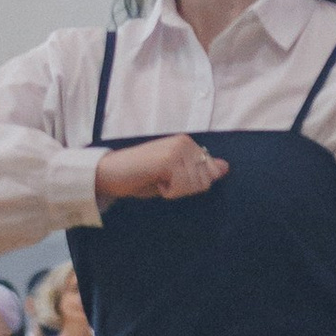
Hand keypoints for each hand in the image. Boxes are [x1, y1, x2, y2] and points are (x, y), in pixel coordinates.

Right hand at [94, 134, 225, 203]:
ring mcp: (178, 149)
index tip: (170, 179)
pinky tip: (154, 180)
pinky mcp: (169, 159)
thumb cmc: (140, 175)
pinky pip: (181, 188)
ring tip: (157, 179)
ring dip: (175, 190)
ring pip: (194, 186)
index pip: (210, 175)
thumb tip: (225, 168)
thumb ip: (198, 170)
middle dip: (185, 189)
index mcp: (188, 144)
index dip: (190, 186)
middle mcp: (185, 142)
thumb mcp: (174, 174)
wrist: (111, 172)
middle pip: (204, 182)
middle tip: (163, 180)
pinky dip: (168, 192)